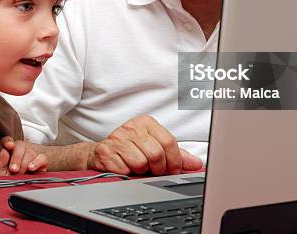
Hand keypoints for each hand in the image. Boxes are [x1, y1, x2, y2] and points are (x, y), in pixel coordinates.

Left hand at [0, 137, 47, 175]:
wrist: (29, 182)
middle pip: (20, 146)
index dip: (8, 142)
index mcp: (9, 149)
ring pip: (30, 153)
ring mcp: (32, 152)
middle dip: (16, 159)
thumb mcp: (3, 172)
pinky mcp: (43, 159)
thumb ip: (0, 163)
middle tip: (13, 169)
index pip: (7, 141)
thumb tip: (4, 152)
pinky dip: (36, 163)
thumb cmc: (12, 176)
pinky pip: (41, 158)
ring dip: (24, 164)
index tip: (8, 145)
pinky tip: (31, 168)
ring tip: (20, 174)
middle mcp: (21, 148)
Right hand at [86, 115, 202, 175]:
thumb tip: (196, 164)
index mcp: (146, 122)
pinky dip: (128, 173)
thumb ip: (176, 155)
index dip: (174, 161)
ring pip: (141, 163)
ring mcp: (118, 138)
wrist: (100, 154)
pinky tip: (124, 167)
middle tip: (154, 171)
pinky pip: (125, 169)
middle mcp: (132, 127)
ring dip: (141, 171)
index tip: (173, 169)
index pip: (169, 142)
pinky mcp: (106, 151)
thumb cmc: (130, 149)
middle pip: (156, 154)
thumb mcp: (154, 147)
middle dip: (158, 168)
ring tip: (137, 167)